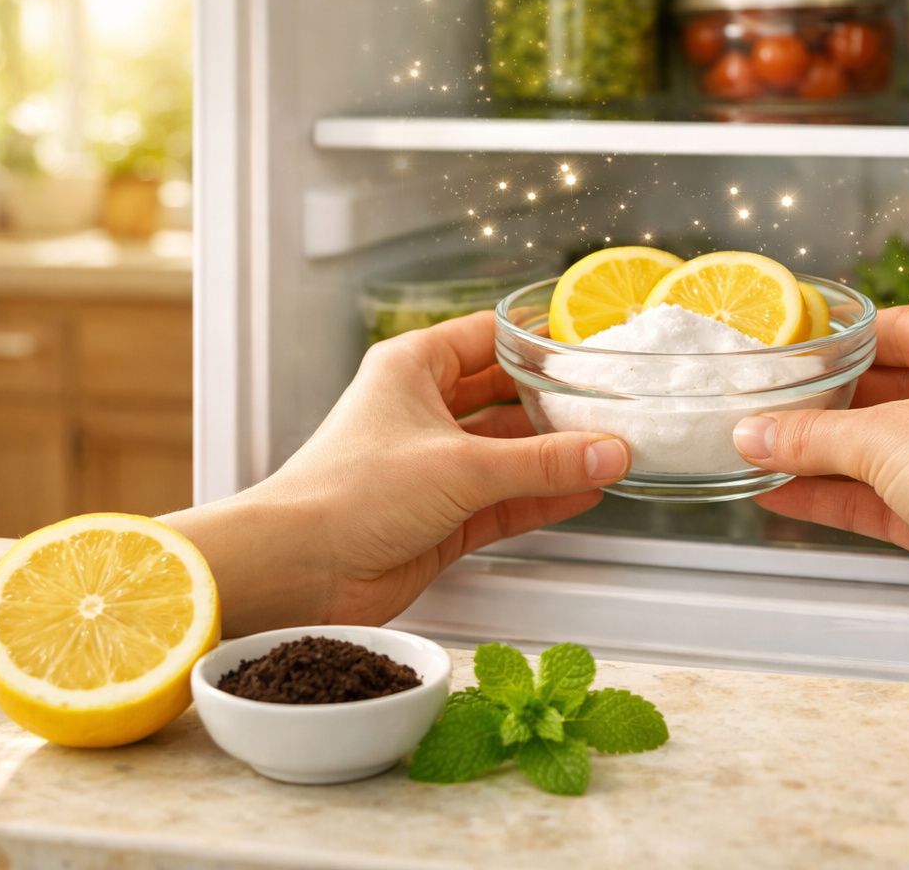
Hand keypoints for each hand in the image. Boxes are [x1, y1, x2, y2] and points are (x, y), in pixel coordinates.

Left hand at [236, 311, 629, 626]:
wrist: (296, 571)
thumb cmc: (346, 494)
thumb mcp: (461, 466)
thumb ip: (542, 463)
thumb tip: (606, 452)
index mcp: (413, 369)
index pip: (488, 337)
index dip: (538, 341)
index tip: (589, 345)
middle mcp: (422, 413)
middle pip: (505, 398)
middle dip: (556, 406)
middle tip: (612, 405)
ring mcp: (432, 467)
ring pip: (508, 454)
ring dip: (555, 457)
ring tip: (611, 452)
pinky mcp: (440, 517)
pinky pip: (504, 501)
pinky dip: (542, 498)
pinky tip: (583, 493)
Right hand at [732, 306, 908, 702]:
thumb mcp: (881, 437)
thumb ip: (809, 435)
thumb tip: (751, 435)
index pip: (903, 328)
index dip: (846, 338)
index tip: (797, 347)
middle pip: (890, 391)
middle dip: (828, 405)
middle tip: (770, 405)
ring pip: (887, 449)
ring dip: (825, 455)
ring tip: (762, 452)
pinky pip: (889, 497)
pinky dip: (839, 497)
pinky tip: (784, 496)